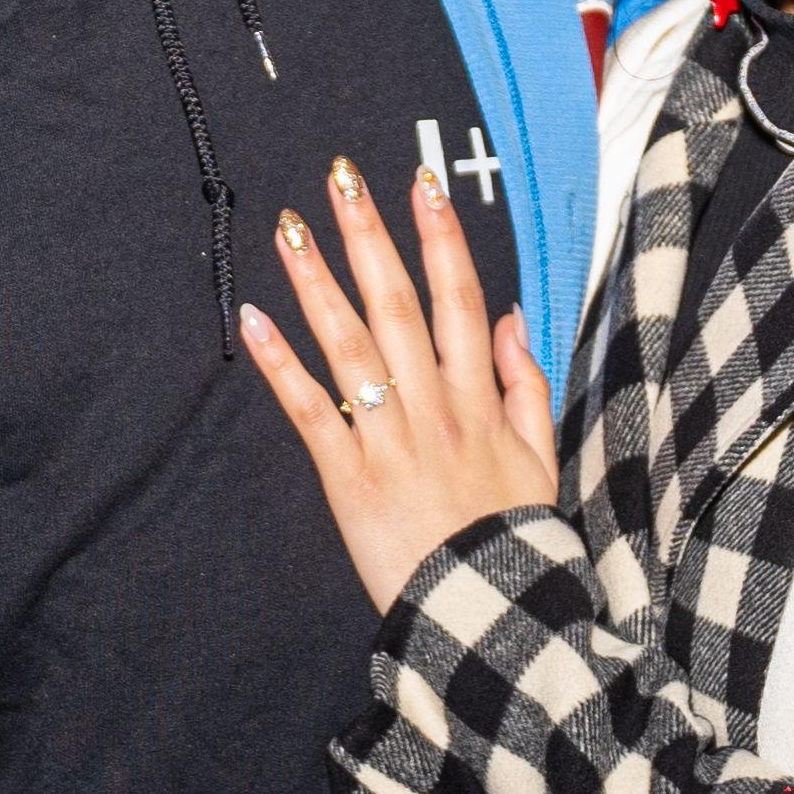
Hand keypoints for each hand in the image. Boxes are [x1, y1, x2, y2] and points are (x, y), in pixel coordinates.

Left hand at [237, 151, 560, 612]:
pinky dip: (281, 363)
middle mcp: (434, 407)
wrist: (489, 616)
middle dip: (370, 236)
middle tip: (342, 177)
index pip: (460, 300)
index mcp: (479, 399)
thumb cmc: (512, 538)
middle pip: (399, 305)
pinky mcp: (348, 477)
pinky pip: (310, 410)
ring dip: (318, 281)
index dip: (440, 239)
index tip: (422, 185)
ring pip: (350, 345)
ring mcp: (389, 439)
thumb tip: (510, 315)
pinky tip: (253, 318)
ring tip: (290, 229)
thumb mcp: (540, 457)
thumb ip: (525, 382)